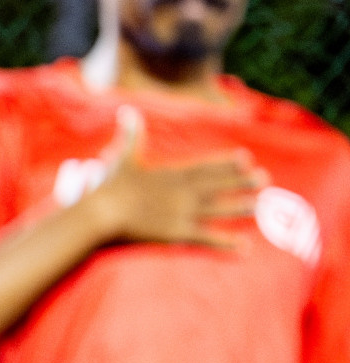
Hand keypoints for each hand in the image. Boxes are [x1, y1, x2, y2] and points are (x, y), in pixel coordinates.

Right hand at [87, 107, 265, 248]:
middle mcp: (182, 191)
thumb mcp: (121, 157)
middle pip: (217, 186)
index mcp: (171, 174)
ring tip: (260, 205)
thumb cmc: (108, 187)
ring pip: (218, 208)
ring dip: (240, 207)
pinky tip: (243, 245)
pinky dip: (226, 242)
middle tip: (265, 180)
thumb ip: (130, 135)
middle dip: (241, 182)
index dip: (226, 164)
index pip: (204, 167)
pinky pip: (206, 237)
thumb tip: (127, 111)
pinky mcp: (176, 233)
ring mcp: (182, 212)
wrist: (102, 213)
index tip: (245, 159)